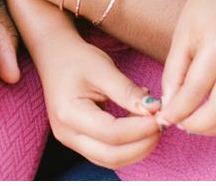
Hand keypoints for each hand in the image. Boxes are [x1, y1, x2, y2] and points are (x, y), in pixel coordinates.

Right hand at [33, 34, 161, 168]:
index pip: (112, 133)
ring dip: (137, 149)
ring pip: (111, 160)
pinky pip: (108, 154)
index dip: (140, 129)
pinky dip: (128, 146)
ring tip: (152, 125)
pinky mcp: (79, 141)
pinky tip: (139, 127)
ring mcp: (71, 140)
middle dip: (142, 145)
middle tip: (161, 125)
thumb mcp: (102, 68)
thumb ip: (128, 92)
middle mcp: (66, 133)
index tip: (161, 116)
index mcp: (69, 113)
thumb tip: (155, 110)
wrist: (54, 55)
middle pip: (112, 156)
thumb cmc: (76, 58)